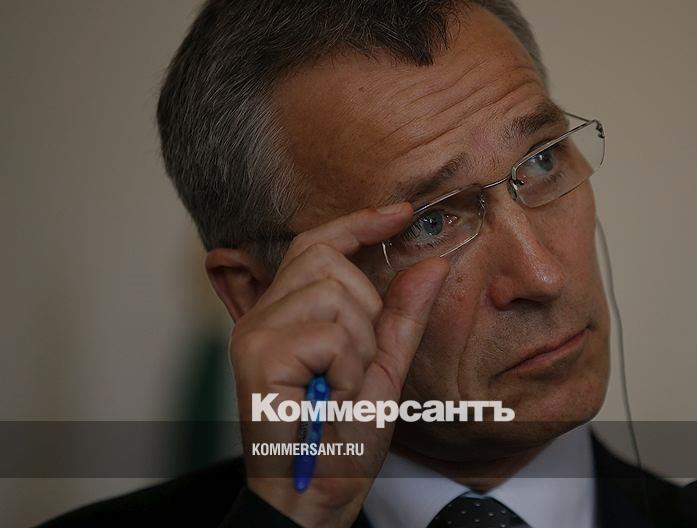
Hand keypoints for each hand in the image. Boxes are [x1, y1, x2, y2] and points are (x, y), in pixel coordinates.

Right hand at [226, 203, 449, 526]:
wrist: (317, 493)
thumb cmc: (343, 441)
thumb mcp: (385, 369)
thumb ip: (403, 316)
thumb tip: (431, 262)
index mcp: (290, 313)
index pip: (319, 244)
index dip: (360, 222)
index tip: (402, 212)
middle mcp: (265, 314)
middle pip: (332, 262)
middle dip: (366, 314)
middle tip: (353, 369)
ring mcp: (256, 332)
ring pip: (336, 293)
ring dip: (358, 346)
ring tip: (341, 386)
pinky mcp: (256, 354)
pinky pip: (330, 333)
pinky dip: (347, 367)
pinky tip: (332, 395)